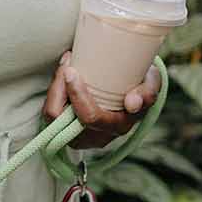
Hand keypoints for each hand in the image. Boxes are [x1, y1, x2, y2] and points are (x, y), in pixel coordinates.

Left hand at [41, 52, 160, 148]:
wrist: (132, 88)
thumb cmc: (140, 82)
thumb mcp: (151, 82)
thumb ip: (148, 92)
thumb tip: (131, 103)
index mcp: (119, 126)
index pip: (90, 118)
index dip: (77, 96)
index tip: (72, 71)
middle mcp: (98, 136)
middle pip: (62, 119)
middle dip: (58, 88)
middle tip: (66, 64)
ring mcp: (80, 135)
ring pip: (52, 116)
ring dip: (54, 89)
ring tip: (65, 67)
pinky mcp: (67, 129)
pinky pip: (50, 113)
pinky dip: (53, 94)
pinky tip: (63, 78)